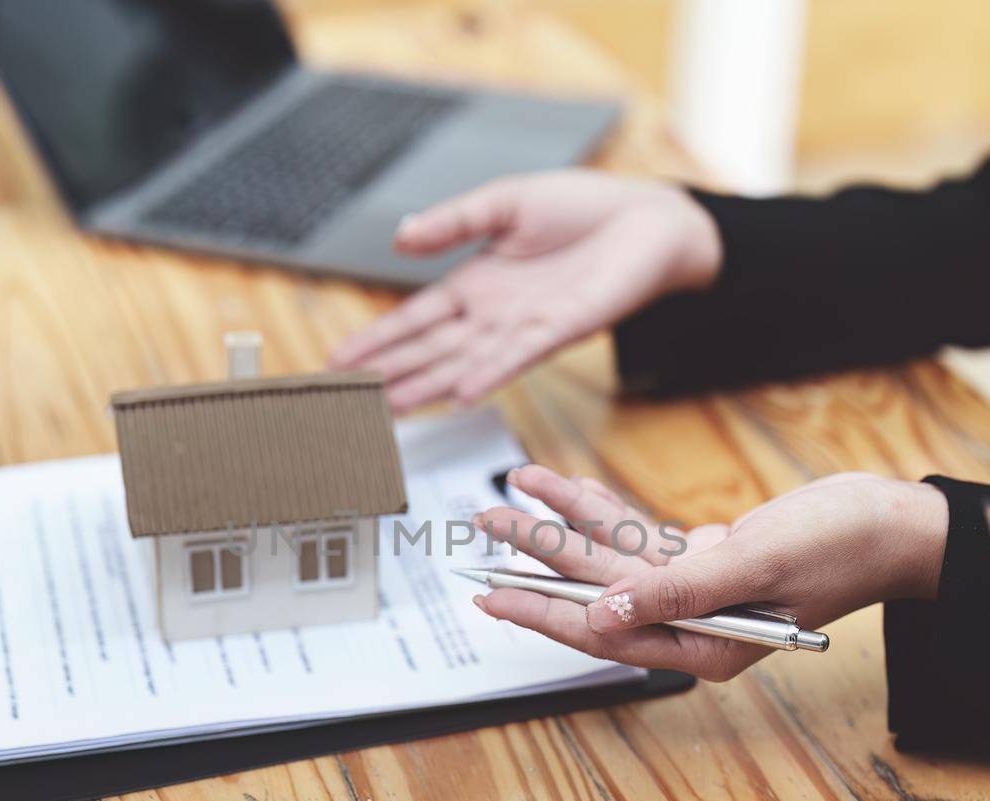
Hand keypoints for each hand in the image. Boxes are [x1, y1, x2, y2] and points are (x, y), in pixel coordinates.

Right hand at [330, 170, 720, 413]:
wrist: (649, 220)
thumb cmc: (583, 210)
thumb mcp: (505, 202)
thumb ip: (453, 221)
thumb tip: (401, 238)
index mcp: (477, 283)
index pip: (416, 318)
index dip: (378, 340)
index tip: (341, 363)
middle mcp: (495, 314)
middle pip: (431, 349)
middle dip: (390, 374)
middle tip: (350, 403)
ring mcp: (524, 327)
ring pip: (464, 362)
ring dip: (426, 386)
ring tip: (388, 410)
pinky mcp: (561, 329)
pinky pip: (517, 356)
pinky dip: (488, 374)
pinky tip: (459, 393)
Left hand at [472, 465, 948, 681]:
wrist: (894, 523)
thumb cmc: (843, 545)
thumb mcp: (757, 562)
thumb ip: (680, 589)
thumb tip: (607, 611)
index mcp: (704, 646)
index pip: (604, 633)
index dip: (544, 614)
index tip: (492, 599)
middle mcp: (693, 626)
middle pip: (596, 592)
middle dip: (538, 559)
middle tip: (485, 527)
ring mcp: (697, 594)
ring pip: (611, 559)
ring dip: (563, 525)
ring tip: (511, 494)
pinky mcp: (705, 561)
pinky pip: (640, 537)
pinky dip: (605, 511)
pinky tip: (565, 490)